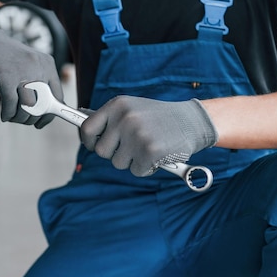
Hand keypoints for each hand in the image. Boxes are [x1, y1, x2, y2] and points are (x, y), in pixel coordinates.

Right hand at [0, 29, 62, 127]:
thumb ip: (39, 84)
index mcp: (47, 64)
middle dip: (32, 118)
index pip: (57, 96)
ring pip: (28, 107)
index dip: (49, 114)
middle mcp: (38, 67)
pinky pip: (11, 104)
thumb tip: (44, 113)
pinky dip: (8, 114)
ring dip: (20, 118)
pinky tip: (5, 115)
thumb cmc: (6, 58)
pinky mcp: (5, 77)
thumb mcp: (29, 66)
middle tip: (23, 119)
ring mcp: (22, 71)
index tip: (41, 122)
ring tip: (12, 117)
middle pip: (43, 104)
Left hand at [80, 96, 217, 175]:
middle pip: (101, 151)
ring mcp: (137, 135)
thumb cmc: (159, 117)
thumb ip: (111, 120)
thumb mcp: (132, 108)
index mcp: (117, 105)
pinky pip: (136, 171)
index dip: (89, 141)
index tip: (95, 144)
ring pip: (118, 163)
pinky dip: (146, 168)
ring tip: (147, 146)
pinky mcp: (149, 152)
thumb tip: (86, 132)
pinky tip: (156, 155)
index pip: (87, 128)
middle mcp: (125, 119)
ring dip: (132, 160)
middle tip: (131, 146)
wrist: (191, 121)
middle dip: (114, 153)